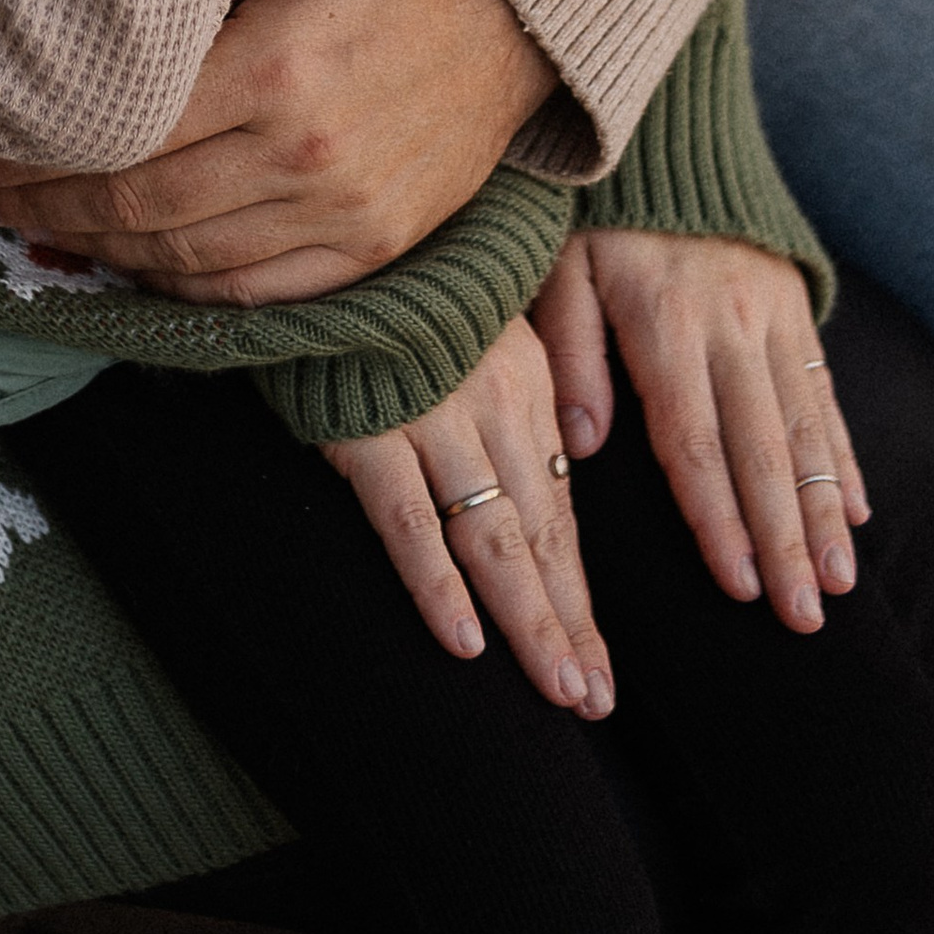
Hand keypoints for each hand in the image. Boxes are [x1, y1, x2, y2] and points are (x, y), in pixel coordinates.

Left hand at [0, 0, 556, 297]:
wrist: (516, 10)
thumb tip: (86, 26)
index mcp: (274, 68)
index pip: (123, 139)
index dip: (35, 158)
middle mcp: (306, 156)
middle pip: (141, 212)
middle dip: (47, 211)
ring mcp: (345, 216)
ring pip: (189, 264)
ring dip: (102, 255)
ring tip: (44, 229)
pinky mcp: (373, 251)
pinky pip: (254, 293)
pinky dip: (181, 288)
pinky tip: (135, 260)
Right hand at [327, 315, 612, 714]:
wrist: (334, 233)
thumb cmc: (404, 292)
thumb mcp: (479, 332)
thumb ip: (516, 403)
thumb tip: (559, 473)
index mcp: (525, 383)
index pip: (561, 511)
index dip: (579, 593)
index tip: (600, 667)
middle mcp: (491, 404)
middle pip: (540, 535)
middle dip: (569, 624)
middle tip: (594, 700)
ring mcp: (432, 417)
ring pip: (492, 537)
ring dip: (527, 619)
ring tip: (558, 686)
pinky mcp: (367, 428)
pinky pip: (409, 520)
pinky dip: (438, 584)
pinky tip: (464, 642)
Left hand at [532, 231, 868, 631]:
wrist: (670, 128)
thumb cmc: (597, 211)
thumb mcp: (560, 263)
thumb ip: (568, 349)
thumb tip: (581, 442)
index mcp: (665, 324)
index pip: (693, 441)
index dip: (716, 517)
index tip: (736, 586)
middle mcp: (730, 326)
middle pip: (761, 451)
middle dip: (784, 540)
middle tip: (805, 618)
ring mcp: (772, 318)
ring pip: (804, 431)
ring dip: (823, 513)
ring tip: (839, 583)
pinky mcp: (797, 309)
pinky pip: (825, 394)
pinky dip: (841, 457)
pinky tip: (856, 513)